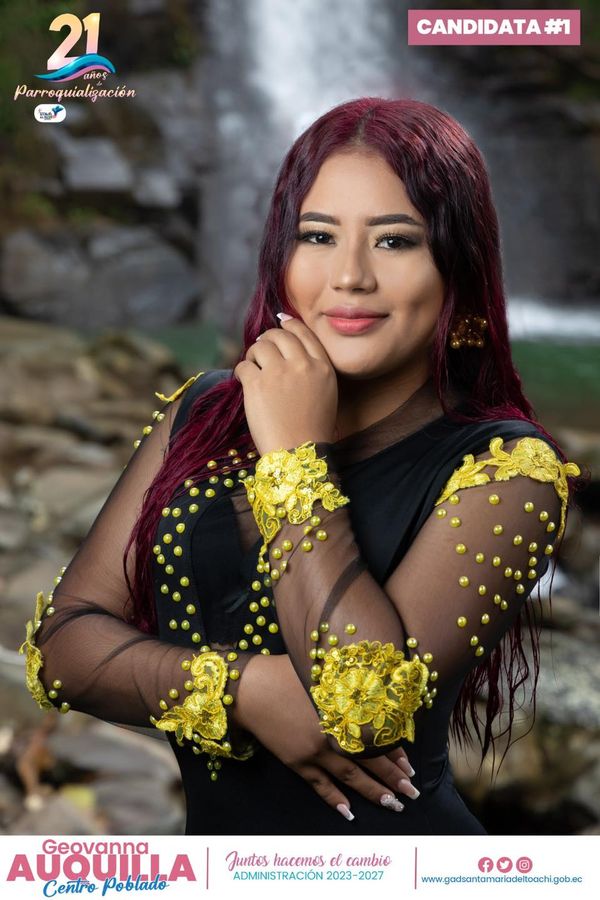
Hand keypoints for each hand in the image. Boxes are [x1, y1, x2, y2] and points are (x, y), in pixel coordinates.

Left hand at [233, 315, 337, 455]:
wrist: (299, 455)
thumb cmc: (312, 431)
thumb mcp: (326, 395)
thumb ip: (313, 371)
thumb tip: (290, 353)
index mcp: (323, 368)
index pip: (304, 333)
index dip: (289, 325)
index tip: (280, 321)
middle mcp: (302, 365)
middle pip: (279, 335)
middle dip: (267, 339)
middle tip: (260, 350)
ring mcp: (279, 373)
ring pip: (259, 346)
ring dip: (252, 355)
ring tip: (252, 369)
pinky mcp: (257, 385)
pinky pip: (243, 366)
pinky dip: (241, 372)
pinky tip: (244, 383)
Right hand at [234, 653, 418, 820]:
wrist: (249, 689)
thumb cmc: (284, 672)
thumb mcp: (321, 673)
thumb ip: (344, 684)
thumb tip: (369, 691)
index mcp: (342, 709)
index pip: (377, 736)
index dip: (395, 752)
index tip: (410, 765)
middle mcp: (333, 733)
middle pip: (370, 759)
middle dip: (393, 777)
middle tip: (412, 793)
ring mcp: (314, 750)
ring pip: (350, 776)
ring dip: (373, 792)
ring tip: (393, 804)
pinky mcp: (297, 761)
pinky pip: (319, 785)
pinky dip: (334, 799)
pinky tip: (348, 812)